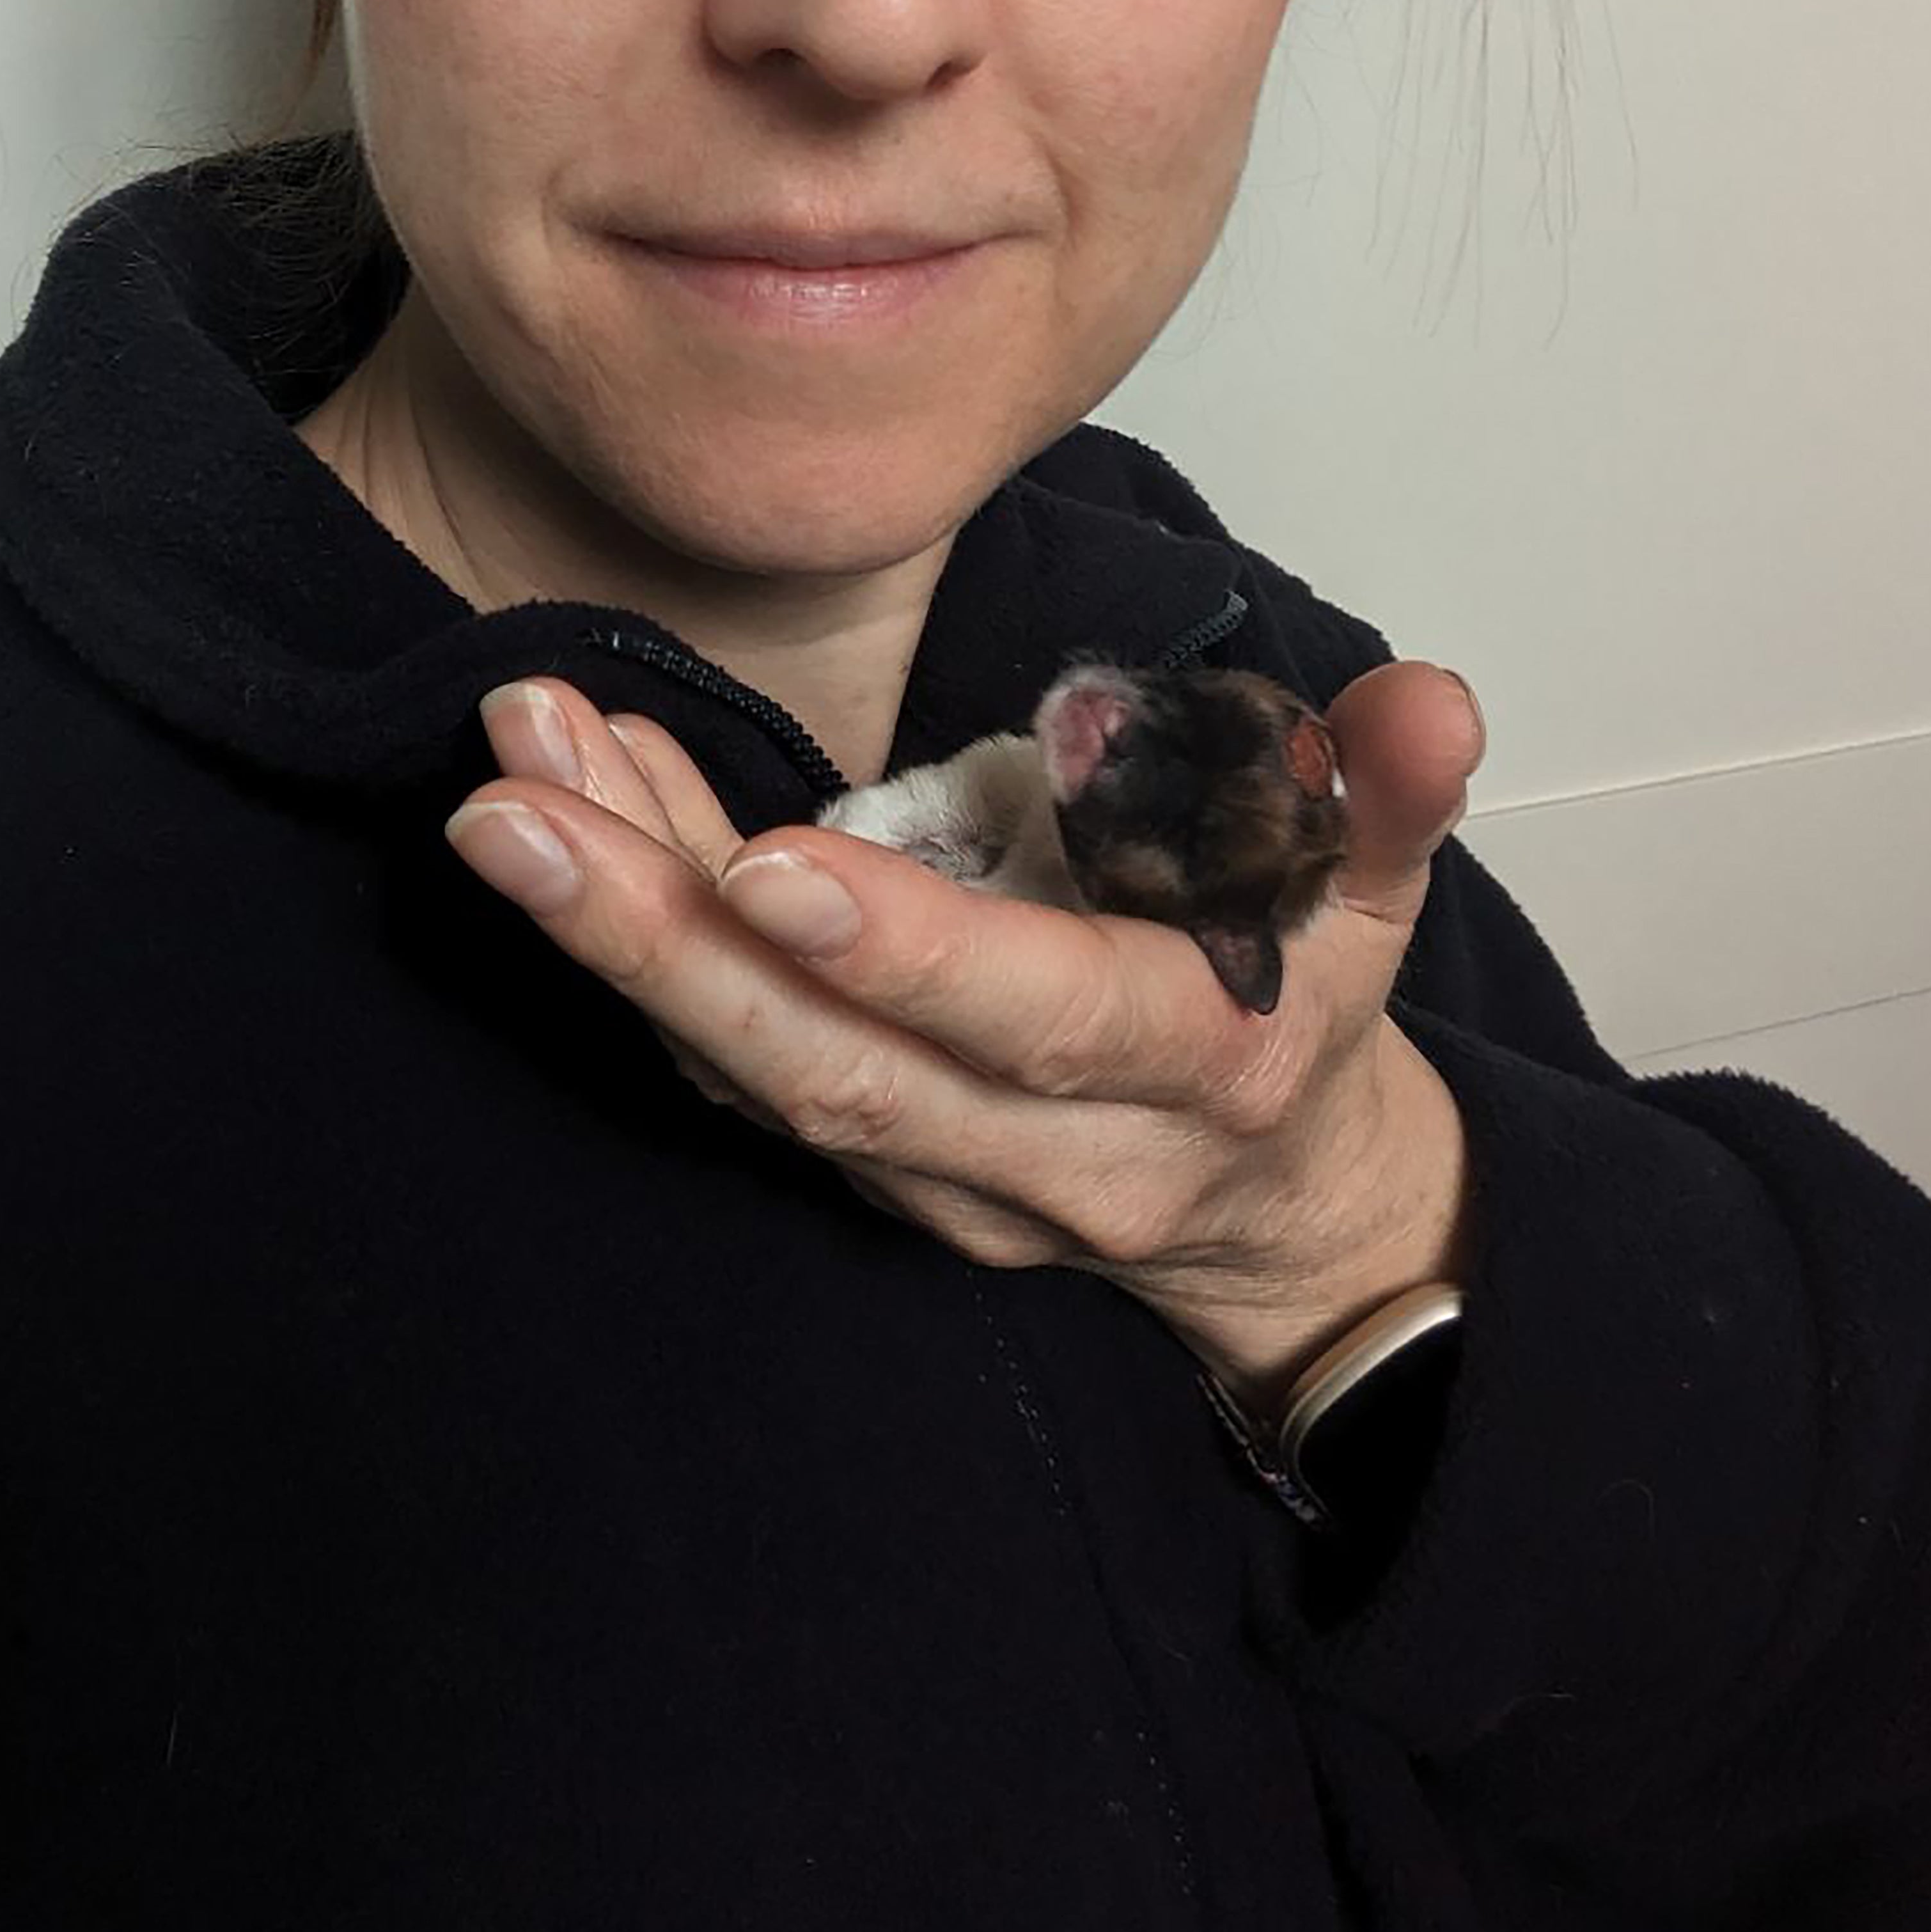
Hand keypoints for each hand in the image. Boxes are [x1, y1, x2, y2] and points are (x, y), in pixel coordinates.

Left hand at [446, 662, 1483, 1406]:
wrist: (1283, 1227)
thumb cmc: (1307, 1023)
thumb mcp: (1377, 911)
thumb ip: (1384, 799)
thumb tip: (1424, 704)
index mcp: (1185, 1072)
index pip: (1027, 1021)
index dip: (899, 950)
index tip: (763, 855)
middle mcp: (1041, 1156)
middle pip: (828, 1068)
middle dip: (662, 940)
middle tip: (516, 805)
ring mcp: (936, 1187)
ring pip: (750, 1072)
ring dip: (616, 932)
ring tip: (506, 786)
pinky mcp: (865, 1175)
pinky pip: (728, 1074)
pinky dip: (638, 960)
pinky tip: (563, 831)